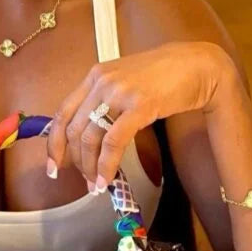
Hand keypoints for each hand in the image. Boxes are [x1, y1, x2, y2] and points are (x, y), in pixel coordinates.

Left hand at [46, 42, 239, 192]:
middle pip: (75, 129)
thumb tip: (92, 138)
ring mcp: (120, 92)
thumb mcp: (125, 82)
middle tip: (84, 181)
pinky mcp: (139, 105)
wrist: (198, 65)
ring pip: (91, 137)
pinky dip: (106, 165)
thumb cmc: (164, 76)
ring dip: (90, 167)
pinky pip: (114, 141)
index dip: (54, 142)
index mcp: (95, 75)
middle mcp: (102, 81)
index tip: (54, 165)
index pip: (62, 112)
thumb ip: (106, 101)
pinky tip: (107, 179)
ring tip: (96, 185)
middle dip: (75, 161)